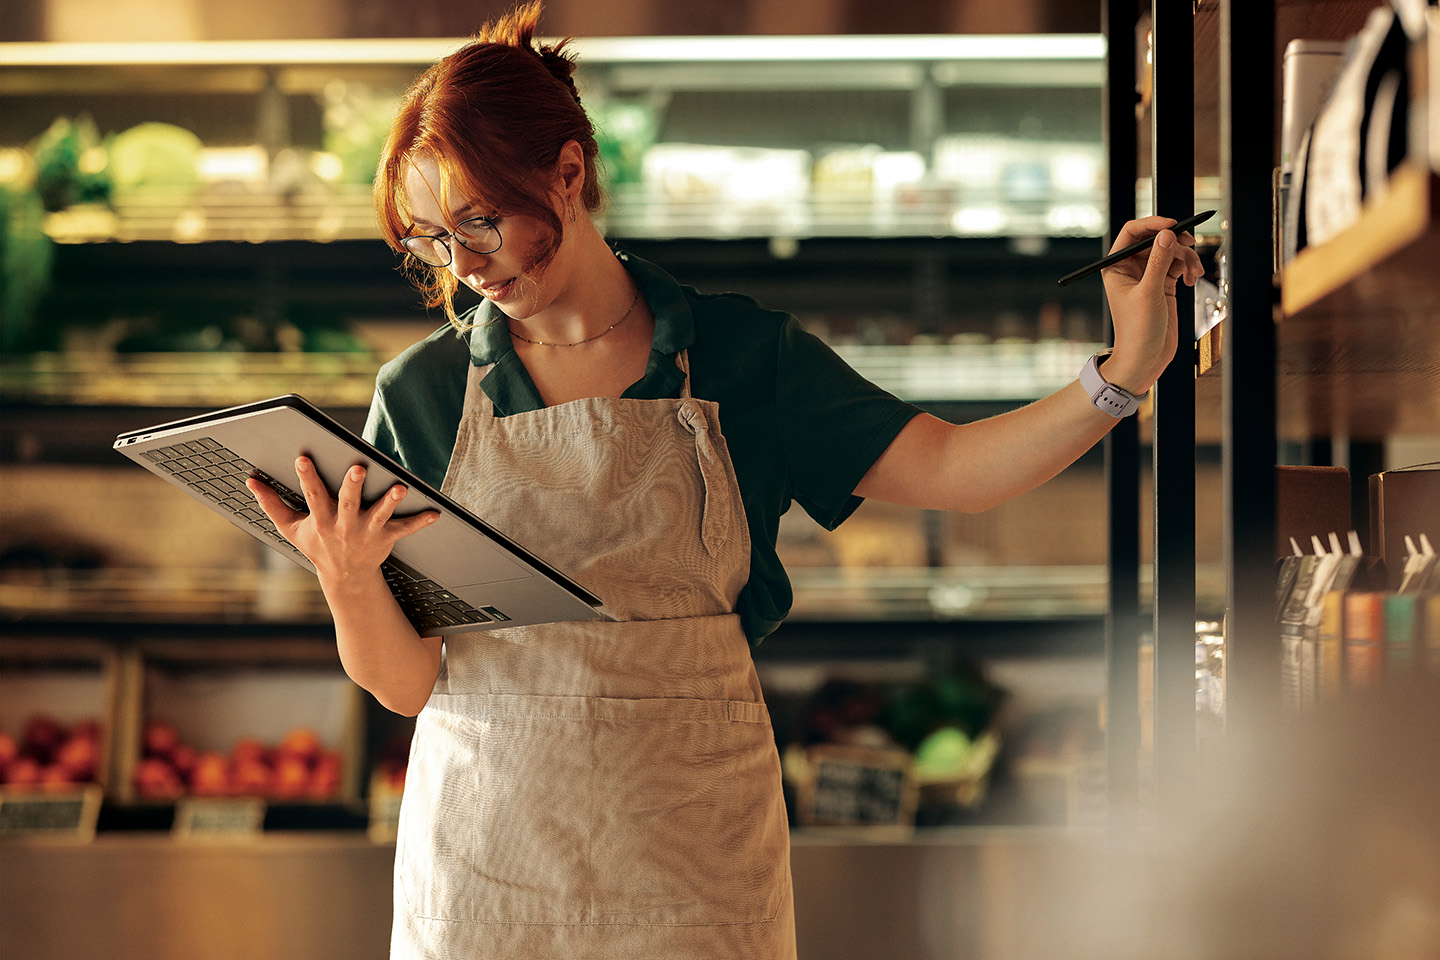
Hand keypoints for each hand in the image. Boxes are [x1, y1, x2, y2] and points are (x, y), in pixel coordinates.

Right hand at [246, 457, 436, 588]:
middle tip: (358, 468)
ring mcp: (366, 531)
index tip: (303, 458)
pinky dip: (420, 522)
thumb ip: (271, 504)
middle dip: (353, 485)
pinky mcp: (386, 537)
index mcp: (321, 519)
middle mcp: (344, 524)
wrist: (344, 577)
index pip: (312, 494)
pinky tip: (434, 513)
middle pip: (349, 502)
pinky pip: (405, 529)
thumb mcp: (290, 528)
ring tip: (400, 486)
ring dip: (389, 501)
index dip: (307, 476)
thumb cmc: (317, 546)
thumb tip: (250, 481)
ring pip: (379, 514)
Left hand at [1099, 216, 1204, 393]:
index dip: (1153, 224)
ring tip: (1193, 272)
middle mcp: (1130, 268)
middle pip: (1156, 239)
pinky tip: (1191, 279)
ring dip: (1186, 257)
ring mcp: (1148, 276)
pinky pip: (1178, 264)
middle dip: (1175, 241)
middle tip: (1190, 244)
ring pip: (1171, 251)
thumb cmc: (1137, 331)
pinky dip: (1188, 268)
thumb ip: (1159, 262)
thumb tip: (1166, 234)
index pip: (1133, 233)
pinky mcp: (1164, 284)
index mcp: (1116, 267)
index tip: (1173, 224)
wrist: (1146, 358)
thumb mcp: (1149, 293)